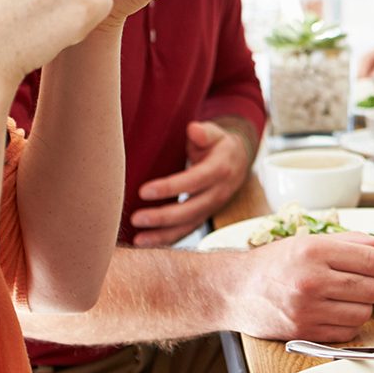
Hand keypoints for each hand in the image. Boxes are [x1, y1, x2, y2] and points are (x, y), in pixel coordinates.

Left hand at [131, 119, 252, 244]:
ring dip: (163, 235)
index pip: (194, 181)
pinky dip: (167, 239)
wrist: (237, 161)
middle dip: (163, 217)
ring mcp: (212, 207)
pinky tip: (145, 243)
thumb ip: (204, 132)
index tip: (143, 191)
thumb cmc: (217, 144)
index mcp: (220, 169)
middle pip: (191, 209)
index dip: (170, 188)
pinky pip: (186, 230)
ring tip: (138, 240)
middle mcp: (219, 192)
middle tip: (136, 218)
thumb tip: (194, 129)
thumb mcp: (215, 133)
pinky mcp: (204, 216)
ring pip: (189, 225)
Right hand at [232, 231, 373, 340]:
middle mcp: (311, 280)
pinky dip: (350, 323)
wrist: (235, 290)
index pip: (371, 261)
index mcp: (315, 251)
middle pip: (372, 289)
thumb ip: (353, 242)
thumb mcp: (311, 241)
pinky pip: (348, 332)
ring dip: (364, 306)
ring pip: (363, 313)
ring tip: (349, 297)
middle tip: (369, 282)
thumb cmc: (274, 264)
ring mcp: (307, 309)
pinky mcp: (304, 332)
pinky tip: (338, 311)